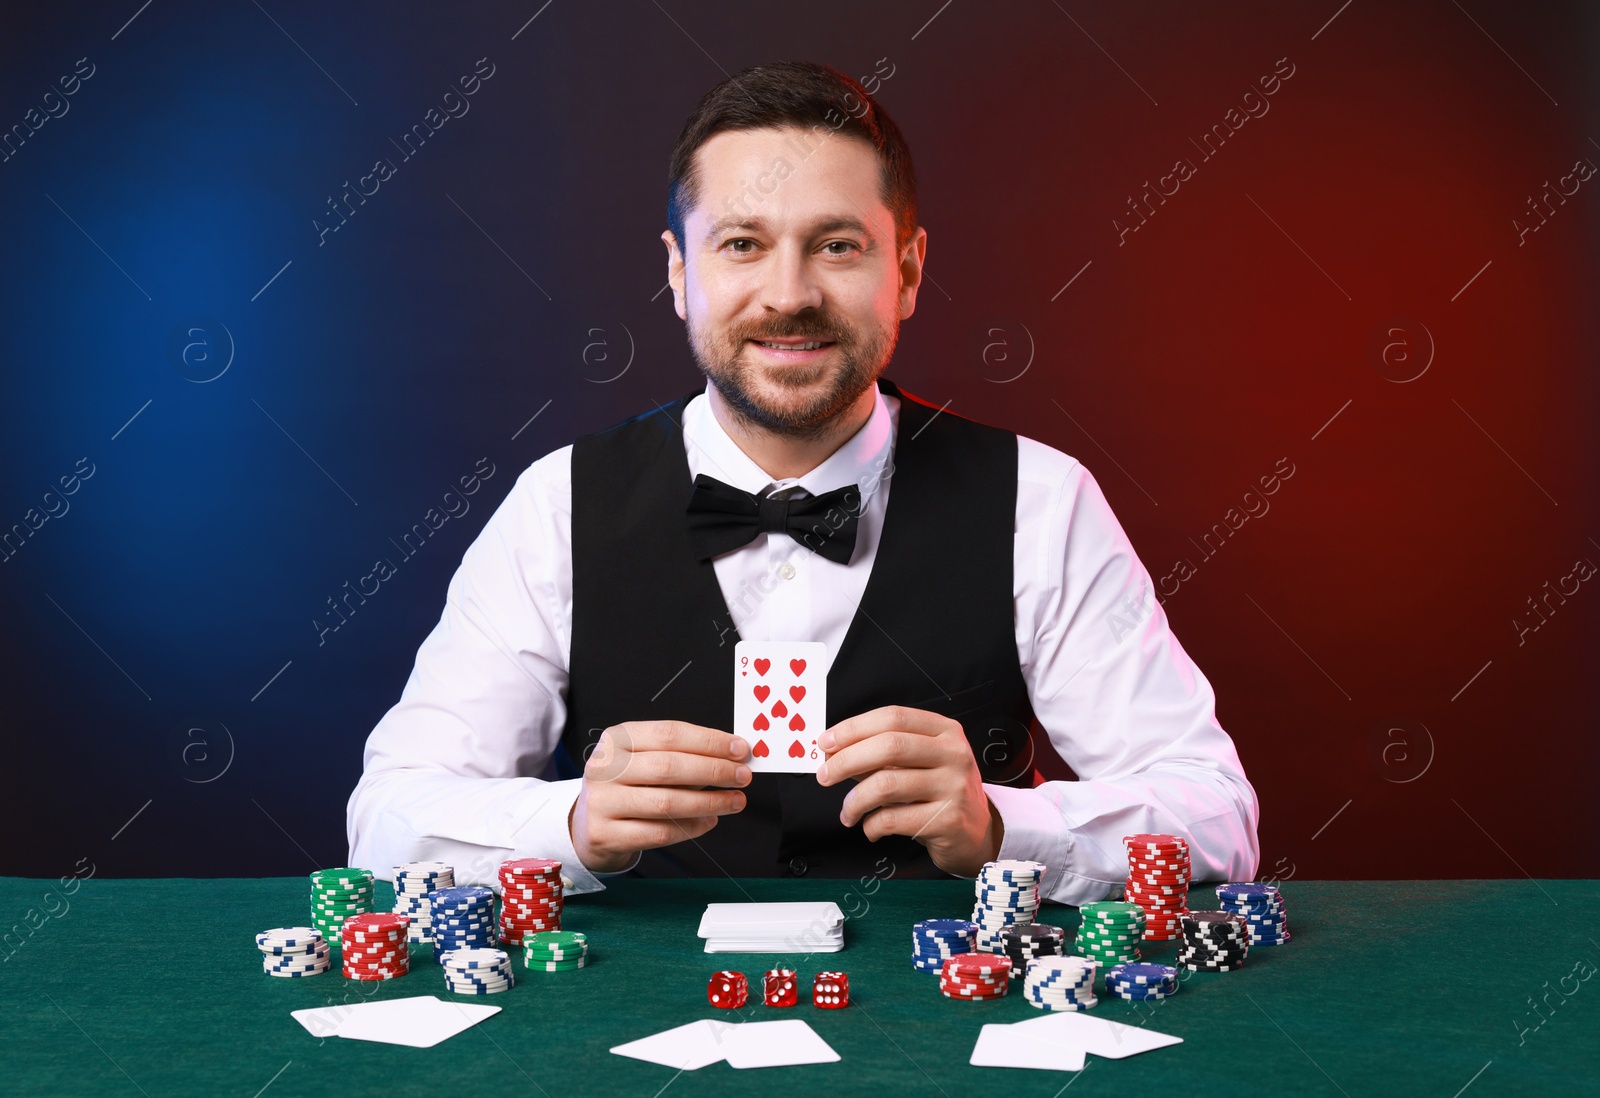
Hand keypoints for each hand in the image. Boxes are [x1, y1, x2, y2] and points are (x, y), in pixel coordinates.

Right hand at [569, 720, 750, 873]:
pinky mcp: (606, 834)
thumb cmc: (627, 784)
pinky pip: (660, 832)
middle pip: (669, 767)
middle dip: (714, 771)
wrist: (587, 822)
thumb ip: (682, 753)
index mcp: (618, 738)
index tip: (740, 749)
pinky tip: (710, 821)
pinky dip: (692, 828)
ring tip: (735, 801)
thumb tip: (733, 756)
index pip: (670, 734)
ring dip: (709, 802)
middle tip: (743, 776)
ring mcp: (602, 802)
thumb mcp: (643, 757)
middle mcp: (605, 767)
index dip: (709, 741)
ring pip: (667, 802)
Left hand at [816, 705, 1002, 875]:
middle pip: (889, 745)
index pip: (893, 717)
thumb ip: (880, 754)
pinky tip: (870, 828)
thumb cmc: (938, 792)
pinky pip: (893, 819)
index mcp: (944, 730)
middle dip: (846, 760)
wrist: (977, 832)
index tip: (825, 742)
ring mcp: (954, 787)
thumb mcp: (918, 763)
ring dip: (855, 800)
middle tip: (824, 775)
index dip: (854, 728)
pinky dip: (871, 825)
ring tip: (847, 812)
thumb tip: (832, 751)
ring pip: (887, 784)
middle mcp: (953, 753)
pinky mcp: (948, 820)